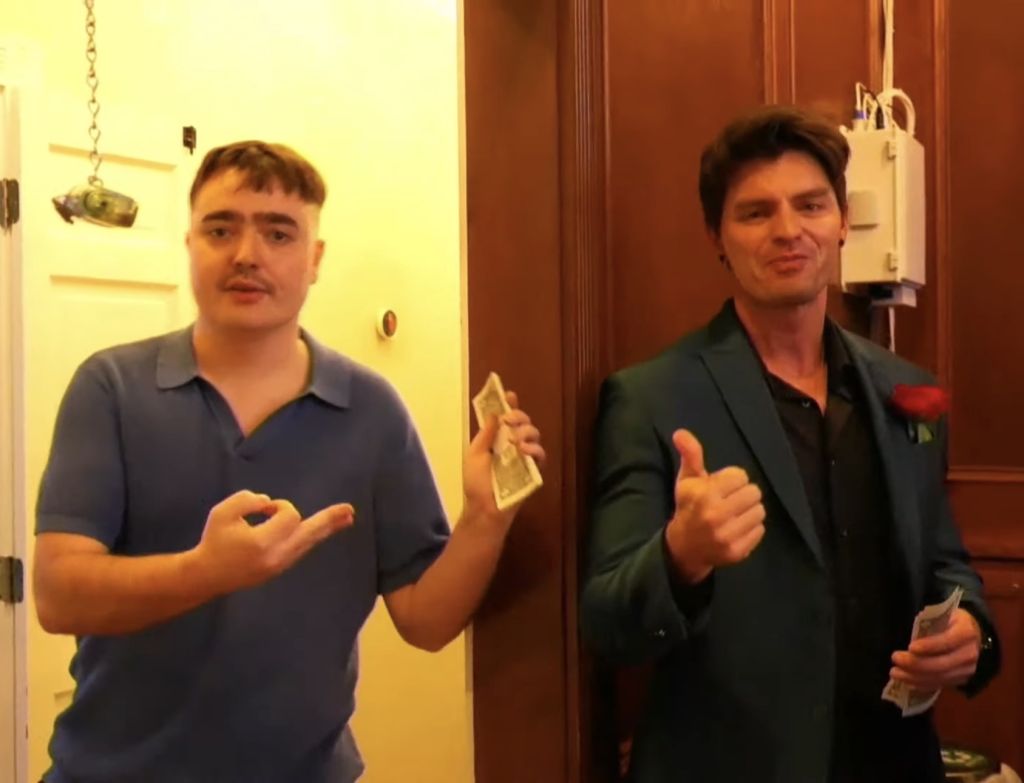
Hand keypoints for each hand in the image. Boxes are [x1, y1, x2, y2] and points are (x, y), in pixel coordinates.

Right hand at [193, 490, 354, 594]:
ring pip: (309, 542)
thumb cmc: (214, 541)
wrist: (207, 576)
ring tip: (347, 518)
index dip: (279, 506)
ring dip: (325, 528)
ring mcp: (280, 565)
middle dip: (329, 520)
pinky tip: (323, 530)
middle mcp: (276, 556)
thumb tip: (269, 503)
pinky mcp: (279, 569)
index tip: (264, 509)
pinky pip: (302, 549)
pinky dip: (311, 536)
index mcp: (263, 543)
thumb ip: (247, 500)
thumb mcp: (223, 512)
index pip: (288, 516)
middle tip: (350, 510)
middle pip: (310, 533)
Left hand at [463, 390, 545, 529]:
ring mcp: (524, 457)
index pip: (506, 418)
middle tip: (510, 420)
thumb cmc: (476, 483)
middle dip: (519, 416)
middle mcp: (512, 444)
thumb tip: (494, 413)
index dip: (509, 405)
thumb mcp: (474, 455)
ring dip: (526, 431)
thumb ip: (485, 434)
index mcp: (497, 439)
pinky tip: (524, 451)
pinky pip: (541, 454)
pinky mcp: (533, 470)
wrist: (484, 508)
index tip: (509, 395)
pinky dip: (534, 449)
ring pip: (534, 434)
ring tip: (516, 440)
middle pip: (523, 422)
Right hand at [663, 429, 765, 583]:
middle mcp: (716, 515)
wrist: (685, 547)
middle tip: (731, 500)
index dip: (731, 479)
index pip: (740, 476)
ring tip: (735, 514)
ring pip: (760, 511)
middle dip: (743, 494)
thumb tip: (680, 432)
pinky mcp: (737, 551)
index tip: (720, 487)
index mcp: (704, 495)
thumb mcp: (687, 480)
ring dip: (749, 511)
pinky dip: (751, 528)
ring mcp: (727, 536)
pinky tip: (737, 528)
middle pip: (754, 492)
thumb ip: (690, 455)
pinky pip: (760, 530)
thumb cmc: (688, 507)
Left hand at [890, 608, 981, 690]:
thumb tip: (904, 629)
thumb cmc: (951, 621)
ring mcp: (967, 670)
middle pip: (941, 664)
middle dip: (915, 664)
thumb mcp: (944, 614)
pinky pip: (940, 685)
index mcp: (966, 632)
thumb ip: (929, 622)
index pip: (947, 641)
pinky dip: (921, 684)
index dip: (928, 646)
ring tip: (895, 672)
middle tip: (895, 658)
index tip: (910, 647)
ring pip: (939, 678)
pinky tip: (906, 681)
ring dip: (914, 677)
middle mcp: (969, 653)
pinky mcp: (961, 680)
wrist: (974, 634)